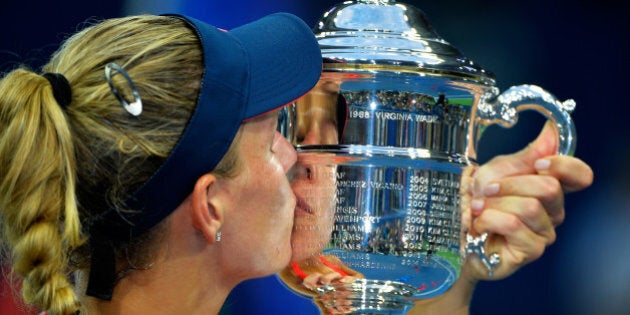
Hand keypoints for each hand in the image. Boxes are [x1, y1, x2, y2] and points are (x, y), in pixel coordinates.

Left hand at [463, 121, 592, 280]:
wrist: (458, 231)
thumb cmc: (481, 202)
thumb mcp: (498, 171)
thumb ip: (527, 155)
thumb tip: (552, 131)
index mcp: (550, 188)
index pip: (581, 176)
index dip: (564, 166)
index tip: (538, 163)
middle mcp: (553, 211)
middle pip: (550, 188)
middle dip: (510, 184)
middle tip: (487, 189)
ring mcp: (544, 232)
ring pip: (530, 207)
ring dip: (494, 203)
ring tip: (478, 208)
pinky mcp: (531, 250)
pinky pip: (514, 225)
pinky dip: (489, 219)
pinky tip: (479, 224)